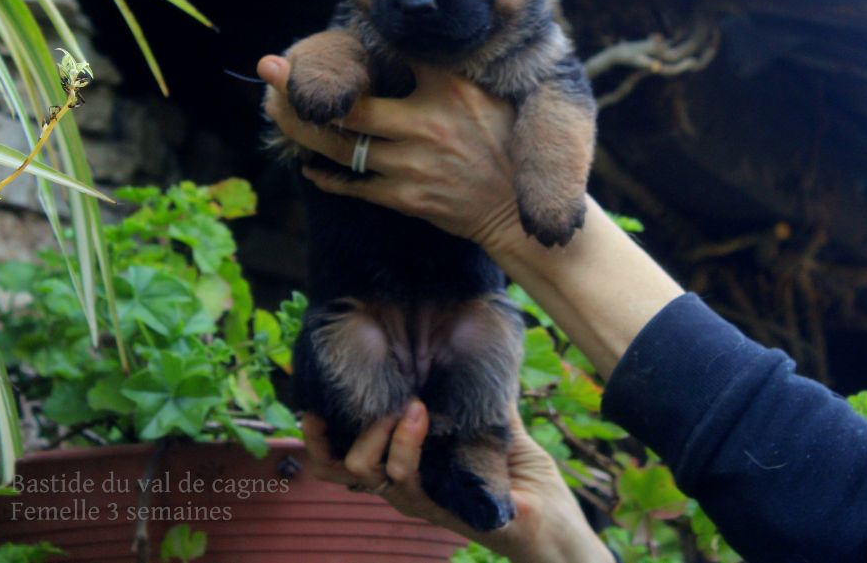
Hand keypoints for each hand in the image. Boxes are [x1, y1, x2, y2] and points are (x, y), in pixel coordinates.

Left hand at [259, 55, 522, 249]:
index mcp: (449, 89)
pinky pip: (354, 185)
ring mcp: (413, 165)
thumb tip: (407, 39)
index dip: (356, 41)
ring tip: (272, 109)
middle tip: (267, 68)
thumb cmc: (506, 146)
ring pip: (340, 147)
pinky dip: (326, 176)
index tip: (325, 31)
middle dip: (300, 88)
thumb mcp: (489, 94)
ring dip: (300, 129)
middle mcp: (427, 124)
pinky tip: (308, 166)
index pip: (393, 54)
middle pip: (348, 107)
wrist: (517, 210)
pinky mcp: (406, 198)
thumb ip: (446, 70)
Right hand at [301, 400, 613, 562]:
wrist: (555, 522)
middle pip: (340, 470)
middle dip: (329, 437)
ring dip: (383, 431)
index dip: (320, 436)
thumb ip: (473, 392)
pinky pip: (407, 480)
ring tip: (409, 402)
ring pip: (369, 472)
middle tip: (349, 401)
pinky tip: (419, 413)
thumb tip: (468, 343)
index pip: (346, 458)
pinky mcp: (440, 511)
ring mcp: (420, 503)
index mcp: (406, 467)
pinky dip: (407, 443)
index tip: (311, 401)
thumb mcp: (491, 423)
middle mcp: (405, 487)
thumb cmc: (523, 476)